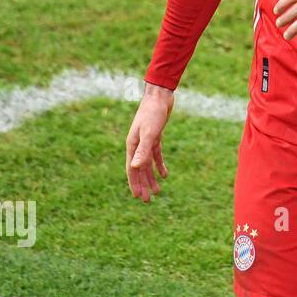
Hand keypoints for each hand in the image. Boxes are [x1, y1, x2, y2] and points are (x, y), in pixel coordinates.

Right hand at [126, 83, 172, 202]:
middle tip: (148, 201)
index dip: (135, 184)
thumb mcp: (150, 133)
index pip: (131, 170)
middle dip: (142, 185)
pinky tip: (164, 175)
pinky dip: (159, 165)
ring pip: (147, 164)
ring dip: (151, 178)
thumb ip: (143, 151)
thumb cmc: (153, 113)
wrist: (159, 96)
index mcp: (132, 146)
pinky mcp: (155, 136)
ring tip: (157, 192)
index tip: (138, 197)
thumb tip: (134, 168)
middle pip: (138, 169)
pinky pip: (156, 155)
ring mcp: (146, 141)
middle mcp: (137, 145)